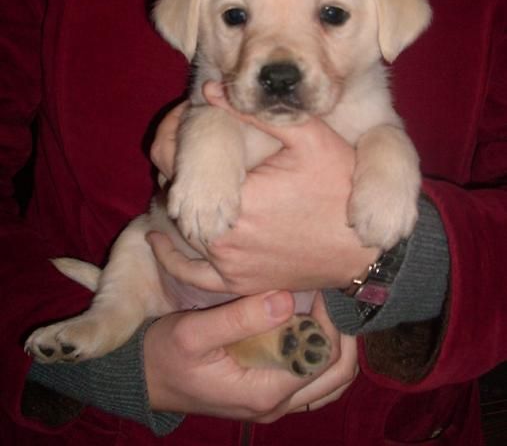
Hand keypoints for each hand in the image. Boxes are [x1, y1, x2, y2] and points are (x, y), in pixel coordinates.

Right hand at [143, 288, 355, 420]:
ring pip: (331, 381)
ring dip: (335, 345)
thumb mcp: (194, 334)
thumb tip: (287, 299)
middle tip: (329, 295)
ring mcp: (274, 404)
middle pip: (338, 373)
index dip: (330, 320)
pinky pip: (313, 382)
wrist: (145, 380)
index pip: (323, 356)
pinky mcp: (267, 395)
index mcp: (265, 391)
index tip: (321, 287)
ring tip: (324, 310)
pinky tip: (307, 327)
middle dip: (342, 333)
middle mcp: (277, 404)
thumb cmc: (165, 355)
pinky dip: (320, 356)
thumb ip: (240, 318)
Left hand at [152, 81, 379, 294]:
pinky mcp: (238, 283)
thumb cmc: (342, 188)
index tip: (181, 124)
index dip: (176, 139)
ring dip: (177, 206)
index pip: (181, 166)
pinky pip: (191, 275)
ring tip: (178, 180)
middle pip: (177, 198)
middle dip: (176, 172)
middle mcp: (224, 239)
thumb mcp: (310, 139)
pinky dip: (172, 258)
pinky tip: (160, 239)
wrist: (365, 249)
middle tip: (176, 148)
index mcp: (238, 200)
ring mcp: (230, 266)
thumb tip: (210, 91)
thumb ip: (257, 113)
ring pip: (181, 232)